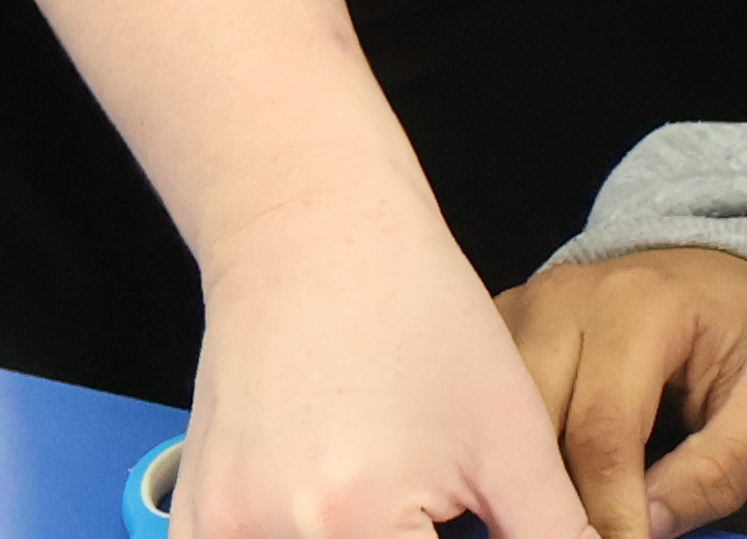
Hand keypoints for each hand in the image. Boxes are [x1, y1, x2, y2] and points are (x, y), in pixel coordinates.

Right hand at [178, 203, 593, 538]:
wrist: (313, 238)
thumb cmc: (415, 319)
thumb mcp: (512, 442)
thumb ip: (553, 538)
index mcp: (354, 525)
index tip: (480, 528)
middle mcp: (266, 536)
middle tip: (446, 516)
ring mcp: (216, 532)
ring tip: (400, 506)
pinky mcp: (193, 522)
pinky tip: (336, 513)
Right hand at [493, 252, 746, 538]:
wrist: (730, 283)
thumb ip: (718, 471)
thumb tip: (646, 529)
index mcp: (642, 304)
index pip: (604, 431)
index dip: (606, 513)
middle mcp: (570, 296)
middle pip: (533, 422)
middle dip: (553, 501)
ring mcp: (528, 308)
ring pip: (498, 416)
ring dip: (521, 479)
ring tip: (553, 522)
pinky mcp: (505, 328)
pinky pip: (487, 403)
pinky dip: (503, 453)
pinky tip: (532, 491)